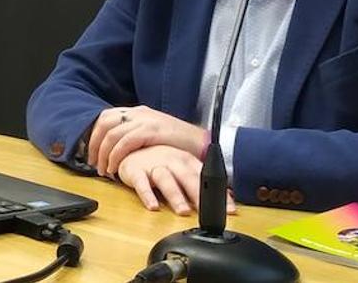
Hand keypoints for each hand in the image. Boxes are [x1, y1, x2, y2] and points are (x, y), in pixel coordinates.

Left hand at [88, 105, 208, 177]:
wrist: (201, 141)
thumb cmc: (178, 142)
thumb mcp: (153, 134)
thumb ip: (136, 136)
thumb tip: (118, 148)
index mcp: (137, 112)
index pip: (106, 117)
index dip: (95, 135)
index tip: (92, 153)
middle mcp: (138, 113)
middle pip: (104, 123)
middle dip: (95, 145)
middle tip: (93, 164)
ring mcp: (144, 120)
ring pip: (112, 134)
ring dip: (104, 154)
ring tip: (104, 170)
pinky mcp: (151, 131)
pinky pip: (125, 142)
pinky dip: (116, 156)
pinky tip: (115, 168)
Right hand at [116, 145, 235, 215]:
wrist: (128, 145)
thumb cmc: (159, 159)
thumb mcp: (182, 167)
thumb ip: (201, 183)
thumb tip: (227, 198)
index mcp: (186, 160)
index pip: (206, 177)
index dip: (219, 193)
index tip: (229, 210)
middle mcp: (172, 160)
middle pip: (187, 178)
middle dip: (198, 195)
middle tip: (206, 212)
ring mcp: (153, 165)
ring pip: (166, 180)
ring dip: (175, 196)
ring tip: (182, 211)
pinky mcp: (135, 171)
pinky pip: (141, 184)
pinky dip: (147, 195)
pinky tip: (153, 206)